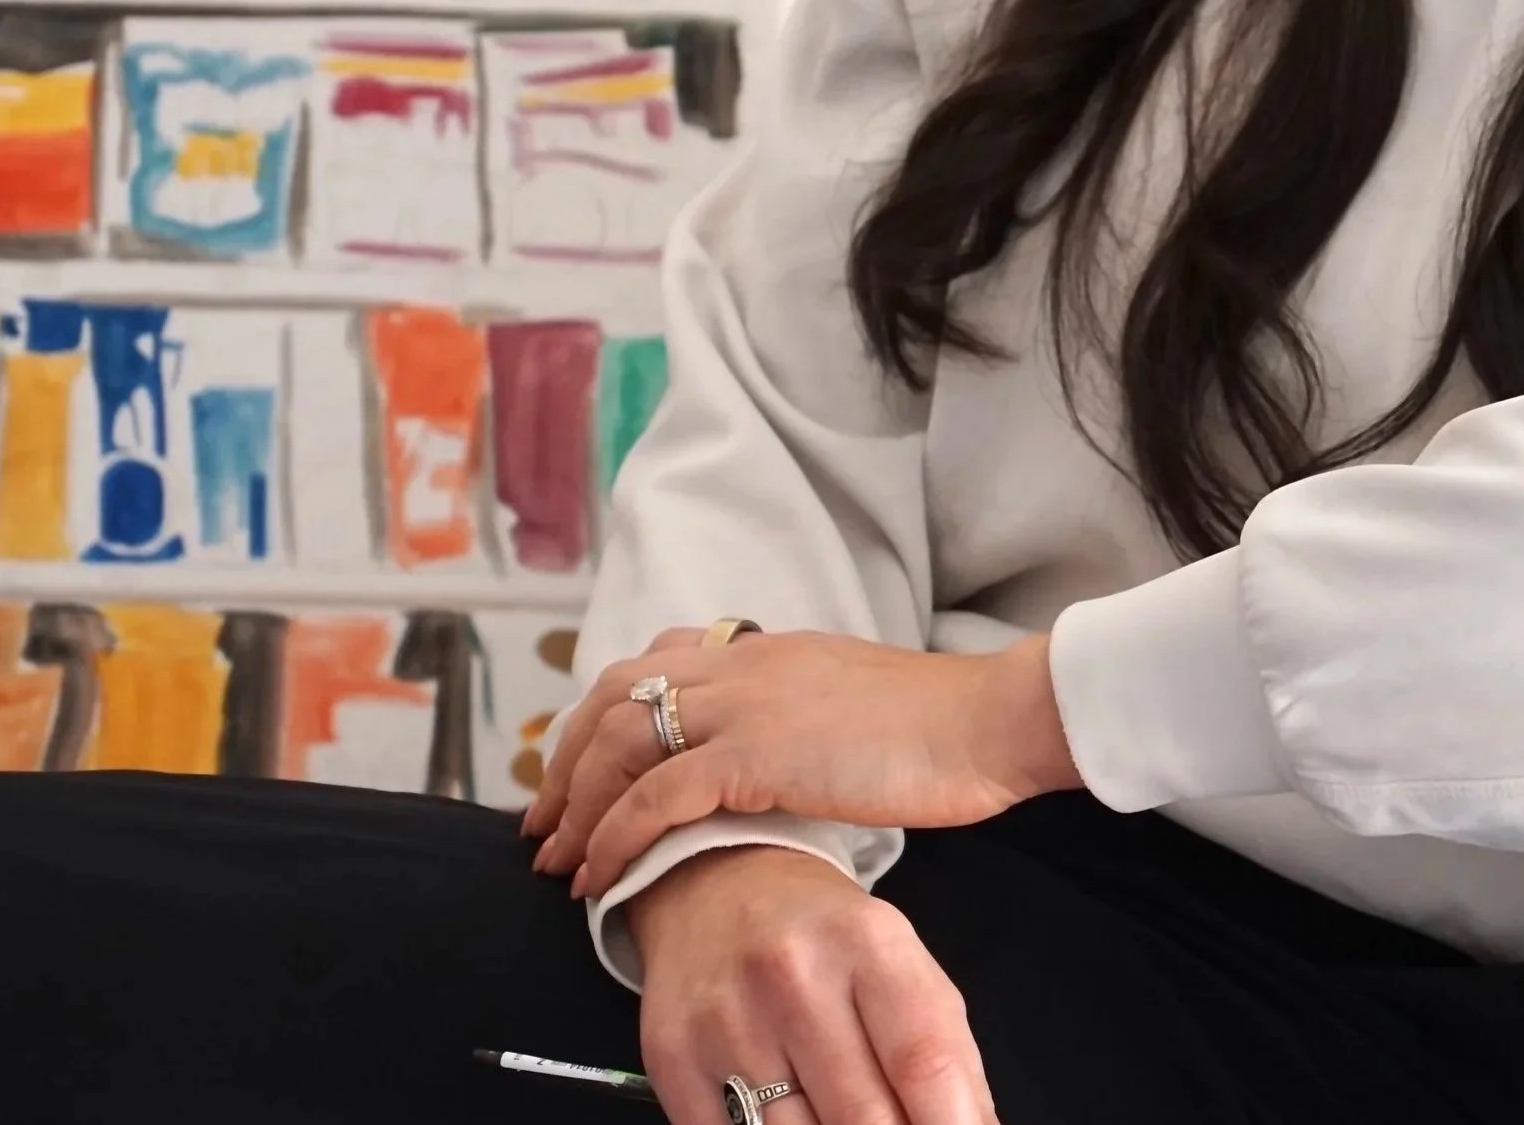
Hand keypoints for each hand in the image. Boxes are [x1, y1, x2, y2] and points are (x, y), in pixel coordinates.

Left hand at [528, 630, 1078, 899]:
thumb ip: (793, 717)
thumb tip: (765, 760)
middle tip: (542, 826)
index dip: (599, 717)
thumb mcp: (844, 704)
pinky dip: (616, 836)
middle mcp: (741, 663)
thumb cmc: (934, 727)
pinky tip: (602, 875)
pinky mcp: (757, 753)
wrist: (981, 721)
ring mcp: (746, 703)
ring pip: (622, 740)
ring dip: (577, 806)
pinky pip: (657, 794)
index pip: (652, 664)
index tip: (575, 770)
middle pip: (615, 695)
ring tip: (560, 863)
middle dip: (565, 762)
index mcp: (763, 649)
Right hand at [629, 844, 995, 1124]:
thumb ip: (943, 1050)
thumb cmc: (824, 937)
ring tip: (842, 1116)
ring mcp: (727, 1021)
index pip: (924, 1059)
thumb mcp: (898, 961)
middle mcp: (794, 976)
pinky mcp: (672, 1060)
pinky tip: (787, 1119)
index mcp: (868, 942)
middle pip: (865, 1118)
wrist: (714, 882)